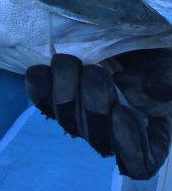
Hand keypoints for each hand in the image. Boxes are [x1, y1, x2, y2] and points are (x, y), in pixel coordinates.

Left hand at [25, 50, 171, 179]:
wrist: (120, 34)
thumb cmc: (150, 56)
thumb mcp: (167, 68)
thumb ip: (165, 83)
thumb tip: (152, 92)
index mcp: (146, 135)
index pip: (137, 163)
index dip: (127, 142)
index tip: (122, 111)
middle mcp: (107, 132)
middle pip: (95, 137)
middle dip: (95, 100)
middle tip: (100, 71)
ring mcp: (77, 116)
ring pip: (64, 115)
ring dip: (68, 86)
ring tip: (78, 62)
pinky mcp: (51, 95)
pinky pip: (38, 95)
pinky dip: (41, 81)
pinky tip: (50, 66)